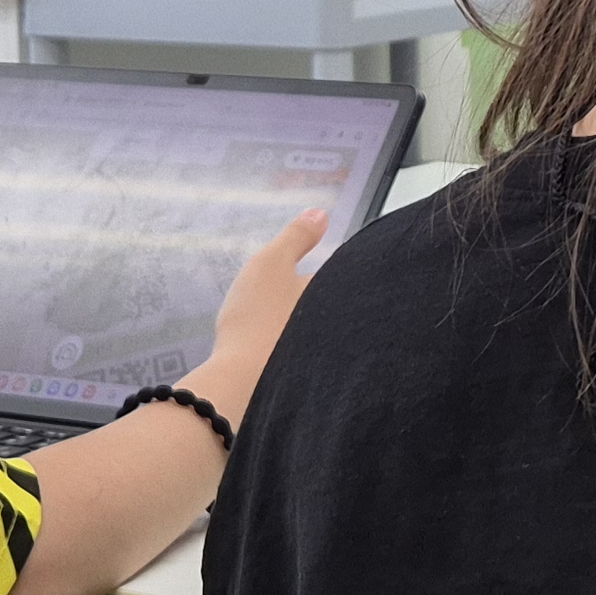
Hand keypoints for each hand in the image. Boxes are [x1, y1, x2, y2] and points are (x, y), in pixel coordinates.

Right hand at [180, 206, 330, 406]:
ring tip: (294, 319)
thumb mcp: (270, 264)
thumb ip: (296, 237)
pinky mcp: (316, 377)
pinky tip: (288, 349)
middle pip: (344, 303)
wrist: (244, 382)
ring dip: (320, 323)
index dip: (342, 269)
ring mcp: (333, 351)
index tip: (330, 267)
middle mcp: (345, 322)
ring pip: (333, 329)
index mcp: (338, 290)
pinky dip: (307, 347)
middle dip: (332, 297)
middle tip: (304, 294)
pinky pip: (319, 354)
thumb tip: (323, 212)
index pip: (351, 274)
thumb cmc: (257, 316)